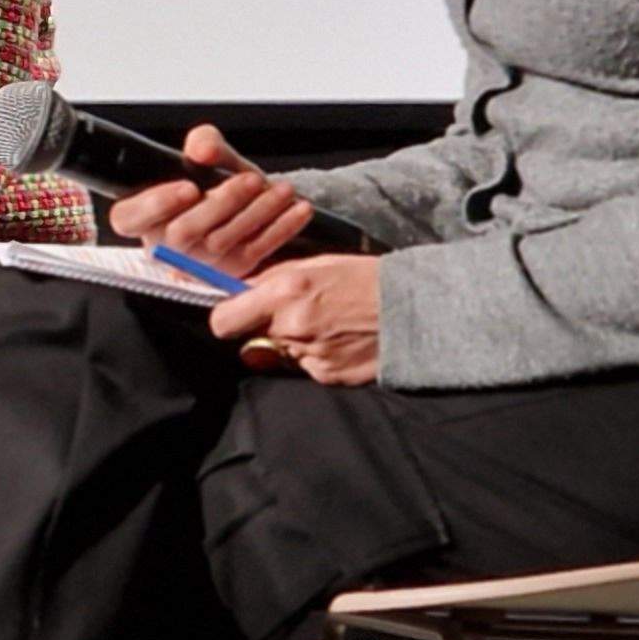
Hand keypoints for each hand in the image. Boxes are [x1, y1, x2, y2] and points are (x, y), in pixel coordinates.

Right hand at [109, 123, 314, 280]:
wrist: (254, 201)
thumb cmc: (221, 181)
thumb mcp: (212, 155)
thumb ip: (205, 143)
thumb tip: (201, 149)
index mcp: (146, 216)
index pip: (129, 218)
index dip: (154, 205)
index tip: (188, 187)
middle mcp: (166, 245)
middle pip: (182, 232)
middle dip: (221, 203)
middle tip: (250, 180)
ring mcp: (198, 263)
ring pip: (221, 243)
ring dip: (257, 213)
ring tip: (282, 189)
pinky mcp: (231, 271)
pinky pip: (254, 252)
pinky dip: (280, 228)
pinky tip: (297, 208)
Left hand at [209, 255, 382, 386]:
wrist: (415, 308)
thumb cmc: (366, 279)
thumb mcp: (317, 264)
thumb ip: (273, 280)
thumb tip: (240, 292)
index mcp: (284, 291)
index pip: (222, 320)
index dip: (226, 318)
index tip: (235, 313)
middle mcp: (291, 326)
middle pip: (248, 340)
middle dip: (258, 330)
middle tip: (284, 318)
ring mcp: (308, 355)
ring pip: (278, 354)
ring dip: (290, 343)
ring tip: (325, 325)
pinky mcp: (326, 375)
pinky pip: (305, 367)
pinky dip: (316, 356)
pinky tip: (339, 340)